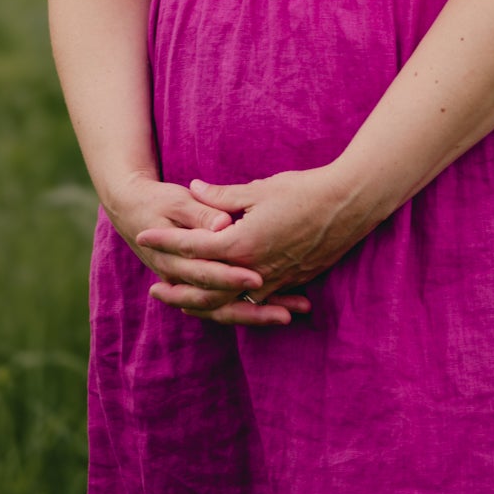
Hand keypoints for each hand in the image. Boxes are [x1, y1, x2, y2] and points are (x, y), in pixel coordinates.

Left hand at [135, 165, 369, 324]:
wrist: (349, 204)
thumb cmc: (304, 190)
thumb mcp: (259, 189)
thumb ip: (222, 196)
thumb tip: (195, 189)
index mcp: (242, 242)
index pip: (195, 246)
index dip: (167, 240)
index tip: (143, 234)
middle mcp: (255, 269)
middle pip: (207, 290)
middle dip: (179, 292)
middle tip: (155, 291)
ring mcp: (274, 279)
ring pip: (231, 302)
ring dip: (205, 304)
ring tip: (184, 305)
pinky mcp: (290, 281)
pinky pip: (256, 301)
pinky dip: (235, 304)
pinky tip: (227, 302)